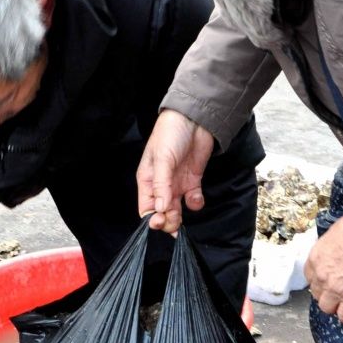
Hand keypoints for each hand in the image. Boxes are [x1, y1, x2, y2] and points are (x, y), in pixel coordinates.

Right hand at [137, 109, 214, 233]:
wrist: (194, 119)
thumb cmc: (170, 134)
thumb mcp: (162, 158)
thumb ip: (161, 185)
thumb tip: (161, 209)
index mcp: (147, 180)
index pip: (145, 208)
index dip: (152, 219)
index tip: (160, 222)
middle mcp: (161, 185)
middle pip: (161, 213)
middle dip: (167, 221)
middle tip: (174, 221)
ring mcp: (177, 184)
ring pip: (176, 210)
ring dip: (180, 217)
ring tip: (183, 212)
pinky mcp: (192, 181)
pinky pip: (193, 200)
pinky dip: (195, 203)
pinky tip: (196, 197)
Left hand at [304, 210, 342, 323]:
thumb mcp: (335, 232)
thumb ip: (331, 246)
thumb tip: (337, 248)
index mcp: (315, 258)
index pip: (310, 277)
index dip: (319, 281)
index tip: (326, 282)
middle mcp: (320, 275)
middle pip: (317, 294)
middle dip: (325, 294)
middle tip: (336, 293)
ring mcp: (334, 288)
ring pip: (327, 308)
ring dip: (334, 306)